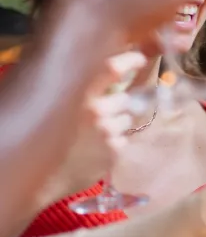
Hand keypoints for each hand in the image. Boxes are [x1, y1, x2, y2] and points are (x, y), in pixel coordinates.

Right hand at [35, 51, 146, 208]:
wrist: (35, 177)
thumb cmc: (40, 136)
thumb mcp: (53, 103)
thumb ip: (75, 88)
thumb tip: (97, 71)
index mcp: (79, 93)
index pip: (114, 67)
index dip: (130, 61)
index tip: (138, 59)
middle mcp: (97, 110)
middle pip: (124, 98)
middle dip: (117, 103)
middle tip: (103, 112)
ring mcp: (108, 132)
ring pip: (126, 118)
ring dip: (116, 122)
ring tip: (95, 133)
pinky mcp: (114, 151)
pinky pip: (123, 139)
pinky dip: (113, 142)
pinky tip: (95, 148)